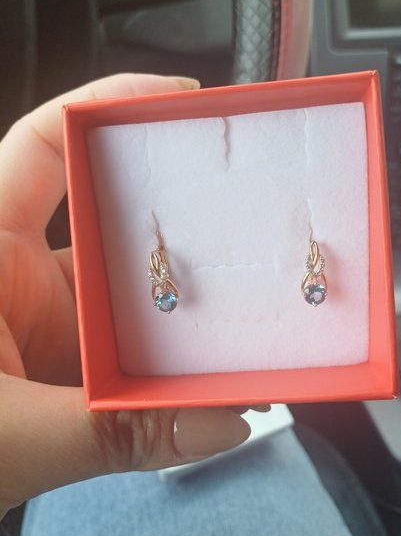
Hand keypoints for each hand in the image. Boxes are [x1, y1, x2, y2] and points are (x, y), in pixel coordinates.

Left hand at [0, 74, 251, 516]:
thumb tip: (217, 424)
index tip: (184, 99)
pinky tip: (202, 387)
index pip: (45, 147)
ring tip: (238, 329)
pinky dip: (162, 370)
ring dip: (175, 318)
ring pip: (123, 300)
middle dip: (175, 226)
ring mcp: (42, 324)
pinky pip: (123, 354)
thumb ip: (107, 433)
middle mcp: (14, 277)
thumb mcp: (3, 436)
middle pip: (106, 224)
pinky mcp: (60, 367)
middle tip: (242, 230)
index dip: (110, 105)